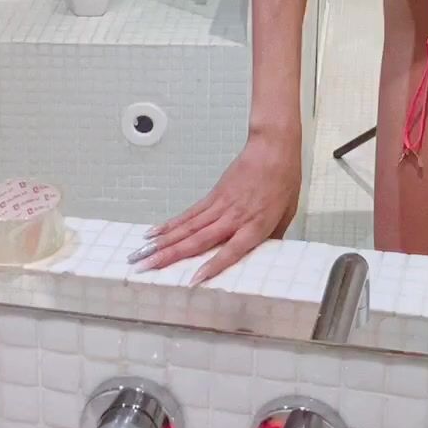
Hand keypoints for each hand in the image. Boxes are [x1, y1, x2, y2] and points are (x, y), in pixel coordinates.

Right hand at [131, 131, 301, 284]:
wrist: (272, 148)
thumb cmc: (283, 180)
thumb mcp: (287, 214)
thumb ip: (273, 237)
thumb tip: (264, 256)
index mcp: (255, 226)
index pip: (231, 251)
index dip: (212, 265)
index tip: (194, 280)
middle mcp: (233, 218)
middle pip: (197, 240)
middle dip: (169, 256)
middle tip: (145, 268)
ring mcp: (220, 206)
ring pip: (186, 228)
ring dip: (162, 243)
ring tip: (141, 255)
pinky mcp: (212, 196)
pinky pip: (189, 214)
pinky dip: (170, 224)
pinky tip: (154, 233)